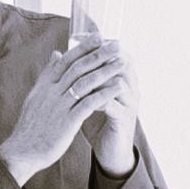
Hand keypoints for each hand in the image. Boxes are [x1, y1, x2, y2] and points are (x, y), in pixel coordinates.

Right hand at [2, 33, 123, 181]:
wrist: (21, 151)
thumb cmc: (30, 126)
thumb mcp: (36, 96)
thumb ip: (47, 74)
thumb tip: (55, 53)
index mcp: (45, 85)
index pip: (66, 60)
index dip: (83, 48)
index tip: (99, 37)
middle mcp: (51, 92)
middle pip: (78, 67)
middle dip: (99, 54)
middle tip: (116, 44)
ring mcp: (59, 106)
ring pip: (85, 83)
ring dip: (105, 71)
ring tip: (122, 62)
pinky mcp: (66, 122)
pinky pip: (88, 104)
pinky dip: (104, 94)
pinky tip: (117, 88)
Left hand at [75, 27, 139, 174]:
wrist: (109, 151)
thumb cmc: (97, 121)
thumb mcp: (85, 94)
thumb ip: (76, 75)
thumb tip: (59, 54)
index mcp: (121, 79)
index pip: (115, 53)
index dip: (99, 44)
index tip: (80, 37)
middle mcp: (130, 89)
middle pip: (122, 63)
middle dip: (102, 55)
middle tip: (84, 49)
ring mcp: (129, 105)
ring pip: (120, 82)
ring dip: (103, 76)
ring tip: (85, 72)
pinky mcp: (124, 121)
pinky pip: (116, 107)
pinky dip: (102, 100)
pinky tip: (88, 98)